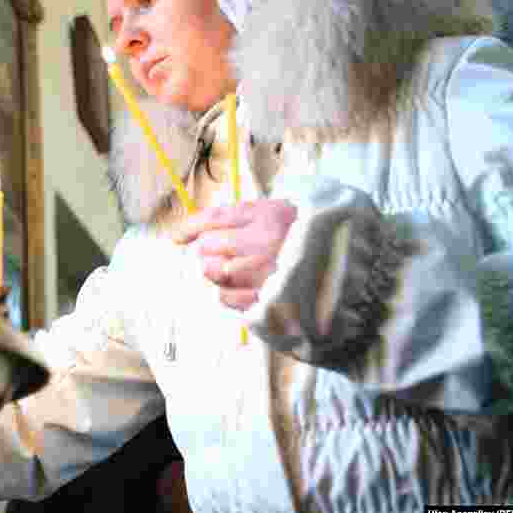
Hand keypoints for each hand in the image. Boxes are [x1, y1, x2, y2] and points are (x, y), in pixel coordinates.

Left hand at [170, 200, 297, 310]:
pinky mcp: (267, 300)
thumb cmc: (296, 235)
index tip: (177, 235)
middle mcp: (266, 244)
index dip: (188, 227)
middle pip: (206, 246)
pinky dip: (225, 292)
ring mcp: (266, 274)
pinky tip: (239, 285)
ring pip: (211, 272)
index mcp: (268, 216)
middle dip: (205, 249)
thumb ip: (228, 218)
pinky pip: (225, 297)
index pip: (213, 218)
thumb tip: (181, 236)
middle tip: (219, 252)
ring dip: (213, 271)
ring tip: (233, 268)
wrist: (335, 263)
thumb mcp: (269, 212)